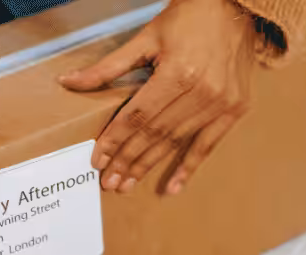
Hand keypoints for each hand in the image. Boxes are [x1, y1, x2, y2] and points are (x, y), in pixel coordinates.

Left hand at [59, 0, 256, 194]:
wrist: (236, 7)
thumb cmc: (189, 17)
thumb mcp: (146, 37)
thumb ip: (109, 66)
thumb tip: (69, 82)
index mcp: (177, 73)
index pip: (137, 116)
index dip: (115, 140)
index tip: (98, 160)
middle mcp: (201, 92)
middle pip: (155, 134)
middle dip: (128, 160)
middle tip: (109, 182)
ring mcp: (220, 103)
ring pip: (176, 142)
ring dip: (150, 165)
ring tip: (128, 184)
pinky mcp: (235, 109)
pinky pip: (208, 145)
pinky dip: (190, 167)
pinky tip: (172, 187)